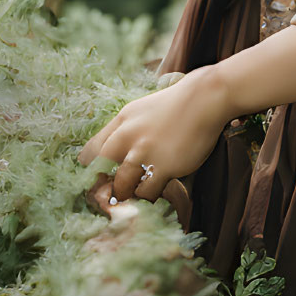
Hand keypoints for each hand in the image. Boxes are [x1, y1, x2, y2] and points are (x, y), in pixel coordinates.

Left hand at [78, 68, 231, 209]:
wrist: (207, 98)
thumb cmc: (178, 105)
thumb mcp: (143, 111)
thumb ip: (127, 133)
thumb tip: (116, 162)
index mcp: (121, 121)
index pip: (88, 154)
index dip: (90, 173)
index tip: (101, 182)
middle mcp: (127, 136)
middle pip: (97, 174)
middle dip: (103, 191)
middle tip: (114, 197)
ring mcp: (144, 151)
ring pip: (121, 188)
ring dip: (130, 194)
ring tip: (142, 190)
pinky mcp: (163, 165)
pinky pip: (146, 193)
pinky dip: (151, 195)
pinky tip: (161, 187)